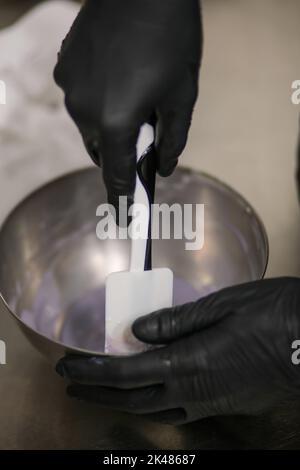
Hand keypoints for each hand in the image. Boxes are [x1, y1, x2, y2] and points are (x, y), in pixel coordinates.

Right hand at [53, 0, 201, 208]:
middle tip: (141, 146)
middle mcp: (84, 110)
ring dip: (109, 127)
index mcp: (116, 121)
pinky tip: (117, 82)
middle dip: (120, 155)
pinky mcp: (64, 67)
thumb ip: (173, 139)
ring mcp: (70, 87)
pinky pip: (81, 99)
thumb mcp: (182, 96)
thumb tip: (164, 167)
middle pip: (101, 152)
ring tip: (132, 105)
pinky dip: (98, 102)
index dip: (121, 201)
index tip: (124, 220)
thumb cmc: (172, 39)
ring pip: (89, 126)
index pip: (116, 175)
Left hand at [56, 278, 299, 423]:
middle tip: (71, 382)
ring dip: (118, 401)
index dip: (94, 370)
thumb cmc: (270, 315)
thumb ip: (176, 321)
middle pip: (132, 397)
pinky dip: (148, 404)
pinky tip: (144, 396)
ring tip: (96, 392)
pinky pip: (174, 411)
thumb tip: (135, 331)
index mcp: (190, 363)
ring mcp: (207, 403)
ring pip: (150, 409)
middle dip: (97, 390)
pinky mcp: (220, 405)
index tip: (68, 364)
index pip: (128, 372)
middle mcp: (193, 391)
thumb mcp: (222, 305)